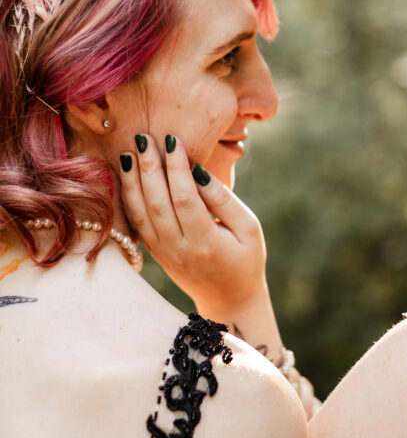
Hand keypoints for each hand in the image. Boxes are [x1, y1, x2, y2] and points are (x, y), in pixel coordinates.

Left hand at [119, 133, 266, 317]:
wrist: (229, 300)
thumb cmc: (246, 260)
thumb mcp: (249, 229)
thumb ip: (224, 200)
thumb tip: (197, 171)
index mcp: (206, 243)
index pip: (185, 199)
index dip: (176, 168)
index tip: (172, 140)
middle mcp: (179, 249)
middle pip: (157, 204)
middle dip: (149, 168)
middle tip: (144, 137)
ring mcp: (163, 254)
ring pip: (141, 213)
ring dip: (132, 181)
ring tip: (129, 151)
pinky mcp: (155, 253)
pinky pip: (137, 223)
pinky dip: (129, 198)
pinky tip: (127, 177)